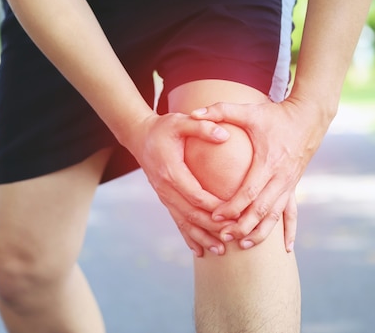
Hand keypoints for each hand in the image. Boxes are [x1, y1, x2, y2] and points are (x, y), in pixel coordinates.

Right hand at [126, 112, 235, 256]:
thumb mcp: (181, 121)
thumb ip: (202, 127)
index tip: (235, 215)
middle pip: (191, 214)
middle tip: (234, 237)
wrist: (139, 136)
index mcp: (171, 171)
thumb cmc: (163, 128)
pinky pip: (176, 221)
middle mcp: (165, 187)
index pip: (196, 195)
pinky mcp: (165, 198)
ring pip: (183, 222)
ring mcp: (164, 195)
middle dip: (213, 228)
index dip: (215, 208)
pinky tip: (200, 251)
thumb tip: (225, 135)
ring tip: (220, 251)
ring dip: (202, 238)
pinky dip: (188, 236)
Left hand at [190, 97, 328, 250]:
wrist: (309, 115)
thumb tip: (193, 113)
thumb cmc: (275, 114)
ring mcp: (290, 183)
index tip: (214, 217)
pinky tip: (285, 247)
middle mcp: (281, 177)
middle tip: (222, 237)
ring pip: (275, 215)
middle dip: (241, 225)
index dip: (231, 206)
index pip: (248, 192)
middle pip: (261, 210)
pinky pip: (291, 212)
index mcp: (268, 162)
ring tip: (243, 244)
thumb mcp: (248, 111)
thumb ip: (220, 111)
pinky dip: (288, 230)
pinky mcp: (294, 185)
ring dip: (260, 232)